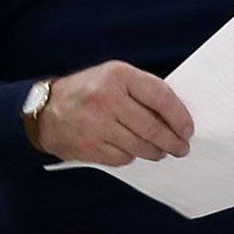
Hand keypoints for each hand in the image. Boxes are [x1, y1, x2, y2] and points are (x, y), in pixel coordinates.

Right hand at [38, 62, 192, 166]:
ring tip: (161, 151)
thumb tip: (176, 116)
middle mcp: (107, 99)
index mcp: (118, 75)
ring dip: (156, 152)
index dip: (180, 117)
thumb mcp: (113, 77)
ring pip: (141, 147)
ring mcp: (97, 125)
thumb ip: (142, 91)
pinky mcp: (90, 147)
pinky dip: (131, 156)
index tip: (188, 129)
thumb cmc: (87, 91)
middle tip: (182, 148)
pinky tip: (132, 150)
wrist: (45, 111)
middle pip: (153, 128)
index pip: (161, 97)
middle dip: (173, 142)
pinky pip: (123, 158)